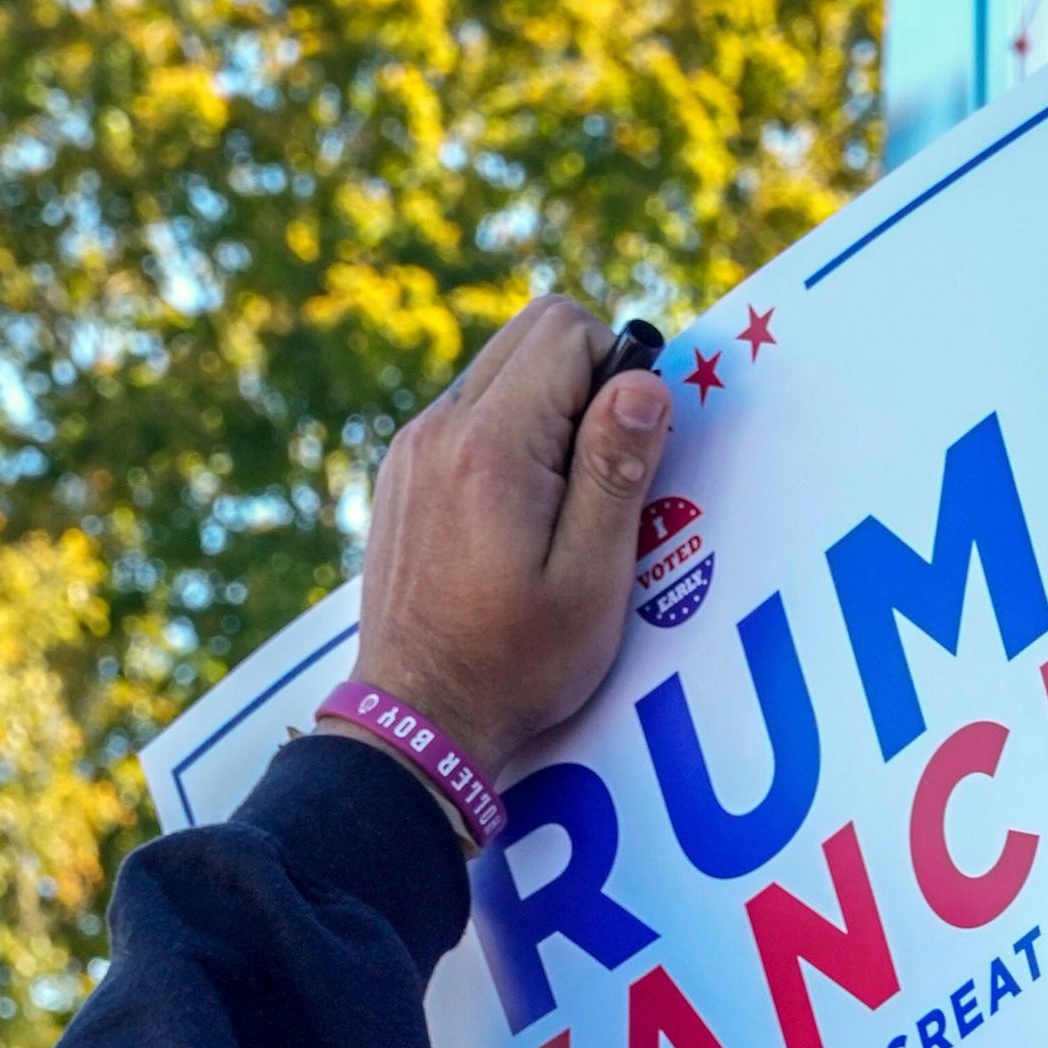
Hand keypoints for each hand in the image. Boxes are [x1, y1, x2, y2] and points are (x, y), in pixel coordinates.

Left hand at [343, 299, 673, 786]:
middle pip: (531, 332)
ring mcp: (413, 446)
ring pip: (500, 370)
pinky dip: (509, 438)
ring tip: (563, 503)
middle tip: (605, 470)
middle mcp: (440, 427)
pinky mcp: (403, 471)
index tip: (630, 448)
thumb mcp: (591, 579)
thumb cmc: (516, 663)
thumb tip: (644, 384)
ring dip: (548, 410)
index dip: (618, 370)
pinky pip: (469, 413)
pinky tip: (519, 515)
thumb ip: (616, 472)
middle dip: (587, 377)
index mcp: (491, 445)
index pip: (565, 330)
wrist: (420, 716)